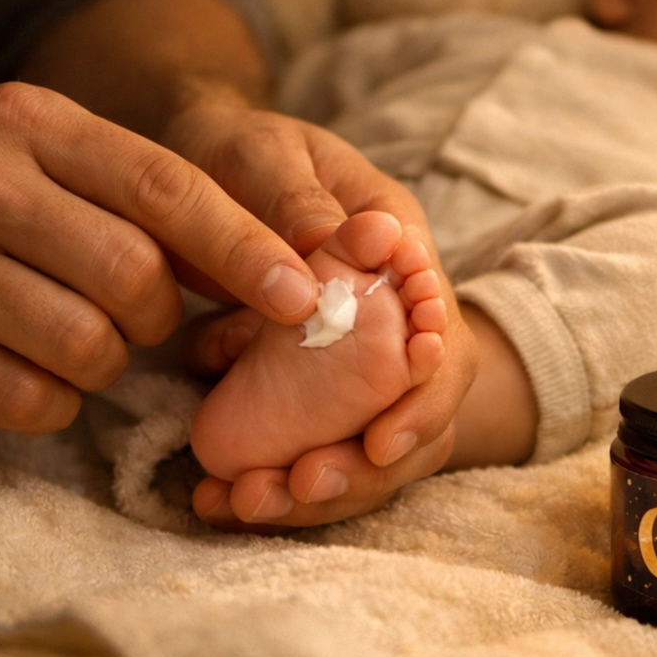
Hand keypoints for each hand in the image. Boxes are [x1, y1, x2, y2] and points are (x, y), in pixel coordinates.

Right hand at [0, 83, 320, 431]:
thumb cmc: (2, 189)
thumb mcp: (65, 157)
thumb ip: (157, 198)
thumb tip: (281, 274)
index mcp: (33, 122)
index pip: (166, 189)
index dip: (243, 249)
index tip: (301, 296)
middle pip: (134, 274)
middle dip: (161, 314)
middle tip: (141, 313)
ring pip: (86, 343)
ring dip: (110, 360)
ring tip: (86, 335)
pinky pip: (28, 397)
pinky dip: (56, 400)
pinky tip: (40, 368)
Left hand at [168, 103, 478, 527]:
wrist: (212, 166)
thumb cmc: (248, 152)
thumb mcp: (268, 155)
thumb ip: (303, 198)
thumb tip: (345, 242)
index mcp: (403, 254)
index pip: (443, 343)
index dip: (423, 399)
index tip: (381, 441)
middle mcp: (394, 314)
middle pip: (418, 412)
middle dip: (368, 464)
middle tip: (302, 485)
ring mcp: (360, 355)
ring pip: (371, 444)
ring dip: (322, 488)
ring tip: (248, 504)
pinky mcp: (318, 384)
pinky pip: (319, 445)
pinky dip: (280, 480)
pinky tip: (222, 499)